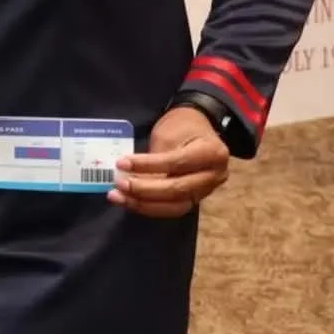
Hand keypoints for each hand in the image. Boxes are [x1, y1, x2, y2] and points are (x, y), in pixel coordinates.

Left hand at [108, 106, 229, 217]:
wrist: (200, 126)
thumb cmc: (183, 125)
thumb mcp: (168, 133)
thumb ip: (155, 156)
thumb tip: (129, 175)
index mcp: (211, 153)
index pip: (175, 164)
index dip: (147, 166)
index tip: (122, 164)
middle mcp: (214, 176)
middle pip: (177, 190)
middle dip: (144, 190)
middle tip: (119, 184)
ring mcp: (207, 191)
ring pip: (175, 206)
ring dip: (144, 204)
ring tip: (119, 197)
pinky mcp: (196, 199)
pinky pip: (173, 208)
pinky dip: (150, 207)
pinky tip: (131, 202)